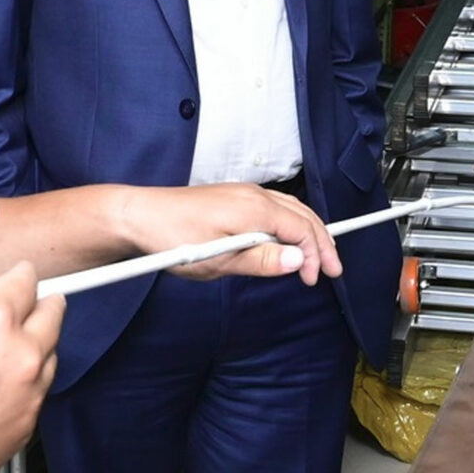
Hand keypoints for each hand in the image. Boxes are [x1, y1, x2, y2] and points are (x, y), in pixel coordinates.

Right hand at [0, 250, 61, 472]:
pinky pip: (40, 391)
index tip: (15, 279)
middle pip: (53, 312)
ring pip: (51, 353)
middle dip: (37, 304)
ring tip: (2, 352)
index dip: (18, 276)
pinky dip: (27, 383)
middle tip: (19, 308)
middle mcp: (21, 354)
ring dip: (35, 345)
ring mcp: (30, 393)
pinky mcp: (28, 425)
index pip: (26, 281)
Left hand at [131, 182, 344, 285]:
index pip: (303, 229)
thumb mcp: (219, 260)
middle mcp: (255, 194)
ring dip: (309, 232)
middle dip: (323, 242)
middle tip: (333, 269)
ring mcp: (245, 193)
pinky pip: (276, 207)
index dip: (316, 255)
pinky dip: (291, 224)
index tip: (316, 279)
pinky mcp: (235, 197)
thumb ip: (261, 261)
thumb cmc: (173, 237)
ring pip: (292, 209)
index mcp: (255, 208)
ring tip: (318, 256)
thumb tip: (297, 262)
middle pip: (304, 216)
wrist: (140, 215)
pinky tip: (287, 240)